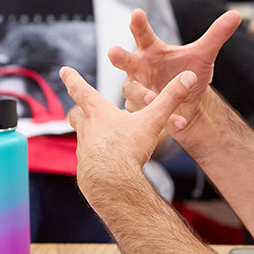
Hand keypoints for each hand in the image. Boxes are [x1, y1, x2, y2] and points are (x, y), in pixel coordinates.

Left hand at [63, 66, 202, 195]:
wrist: (111, 183)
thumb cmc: (127, 149)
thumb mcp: (152, 121)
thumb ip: (170, 99)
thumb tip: (189, 78)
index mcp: (98, 113)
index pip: (81, 89)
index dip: (72, 78)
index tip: (65, 70)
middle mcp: (87, 129)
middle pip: (75, 114)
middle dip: (77, 109)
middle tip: (78, 107)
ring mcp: (84, 150)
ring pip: (82, 138)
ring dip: (89, 135)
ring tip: (100, 138)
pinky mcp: (86, 168)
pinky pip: (89, 159)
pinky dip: (96, 157)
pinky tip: (106, 163)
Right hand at [106, 8, 240, 132]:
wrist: (191, 104)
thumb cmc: (188, 73)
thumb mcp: (203, 55)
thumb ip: (216, 35)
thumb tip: (236, 15)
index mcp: (151, 50)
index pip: (142, 33)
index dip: (139, 23)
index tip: (137, 13)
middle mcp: (139, 68)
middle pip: (125, 60)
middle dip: (118, 56)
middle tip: (113, 52)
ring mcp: (138, 89)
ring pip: (133, 90)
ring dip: (142, 94)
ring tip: (153, 97)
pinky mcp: (142, 110)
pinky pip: (147, 113)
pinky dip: (164, 118)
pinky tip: (178, 121)